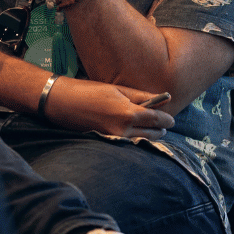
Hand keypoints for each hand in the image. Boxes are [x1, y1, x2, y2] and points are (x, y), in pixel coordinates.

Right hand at [42, 78, 174, 139]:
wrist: (62, 102)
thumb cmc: (89, 91)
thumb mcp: (118, 89)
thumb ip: (141, 96)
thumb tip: (162, 98)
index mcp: (127, 113)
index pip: (156, 119)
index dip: (167, 119)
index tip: (171, 118)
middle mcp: (123, 130)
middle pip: (152, 134)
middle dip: (160, 129)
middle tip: (164, 124)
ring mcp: (114, 139)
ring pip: (141, 141)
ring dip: (149, 135)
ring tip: (152, 129)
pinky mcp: (106, 142)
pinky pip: (128, 143)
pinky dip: (136, 139)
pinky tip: (136, 133)